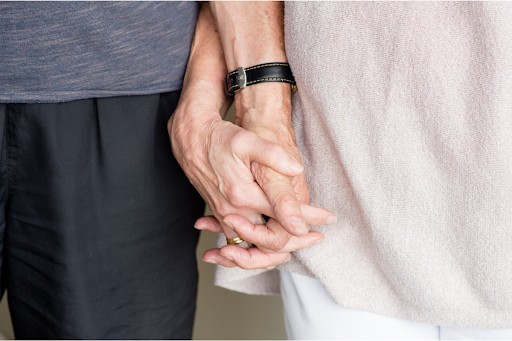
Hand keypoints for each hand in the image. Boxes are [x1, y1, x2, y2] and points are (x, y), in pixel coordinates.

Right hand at [195, 83, 335, 268]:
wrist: (192, 140)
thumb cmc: (220, 138)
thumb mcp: (247, 141)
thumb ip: (272, 155)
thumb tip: (296, 168)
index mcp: (243, 195)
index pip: (283, 215)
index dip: (309, 217)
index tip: (327, 218)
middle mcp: (233, 211)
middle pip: (270, 239)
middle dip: (297, 241)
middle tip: (319, 237)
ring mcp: (226, 215)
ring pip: (254, 245)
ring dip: (277, 248)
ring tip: (301, 243)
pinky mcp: (221, 214)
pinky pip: (240, 240)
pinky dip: (257, 247)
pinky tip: (271, 246)